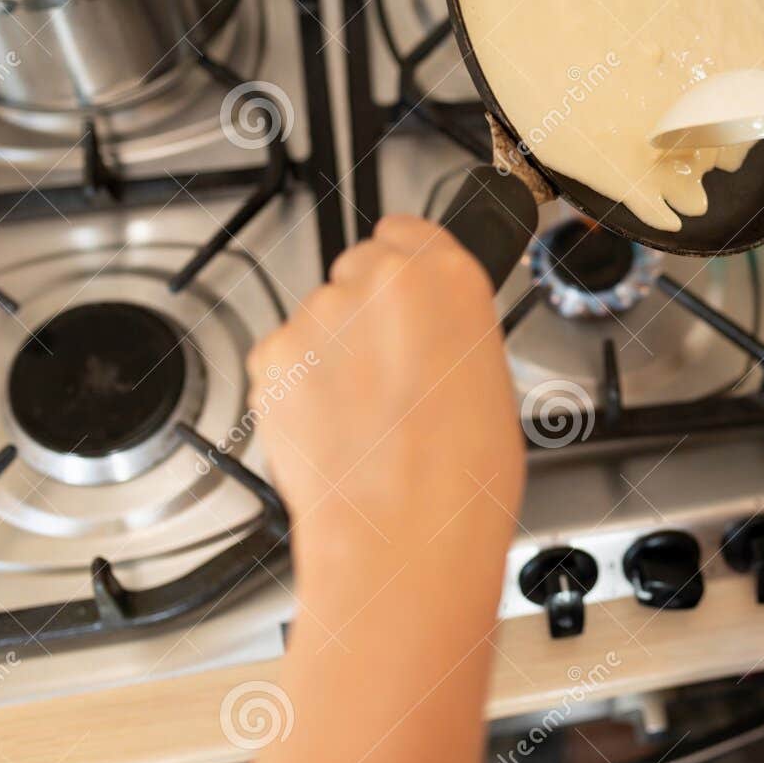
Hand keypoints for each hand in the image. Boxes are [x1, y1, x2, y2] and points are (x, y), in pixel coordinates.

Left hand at [245, 216, 524, 598]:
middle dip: (367, 312)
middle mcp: (379, 282)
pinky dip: (299, 387)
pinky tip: (333, 429)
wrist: (399, 532)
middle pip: (358, 270)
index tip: (404, 290)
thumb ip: (453, 332)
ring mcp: (318, 317)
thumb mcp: (492, 381)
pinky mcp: (271, 358)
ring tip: (365, 417)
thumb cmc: (461, 477)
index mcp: (448, 277)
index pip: (407, 230)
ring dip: (333, 354)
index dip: (404, 264)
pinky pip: (285, 359)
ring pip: (319, 319)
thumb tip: (433, 338)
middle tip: (390, 372)